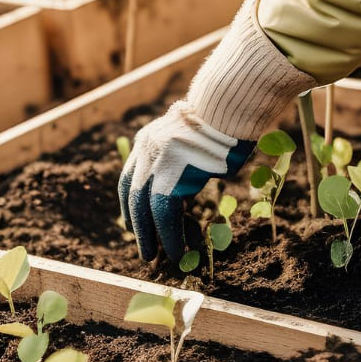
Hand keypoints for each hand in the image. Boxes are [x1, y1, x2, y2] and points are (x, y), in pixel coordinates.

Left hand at [119, 103, 254, 263]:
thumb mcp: (192, 142)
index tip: (133, 223)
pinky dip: (170, 236)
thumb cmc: (223, 122)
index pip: (130, 179)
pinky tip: (177, 250)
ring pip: (147, 209)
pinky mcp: (174, 175)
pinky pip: (165, 214)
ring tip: (158, 256)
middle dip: (138, 226)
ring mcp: (158, 162)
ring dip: (152, 237)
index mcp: (149, 140)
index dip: (131, 205)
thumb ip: (181, 165)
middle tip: (143, 248)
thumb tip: (184, 194)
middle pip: (134, 196)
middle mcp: (147, 150)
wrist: (231, 105)